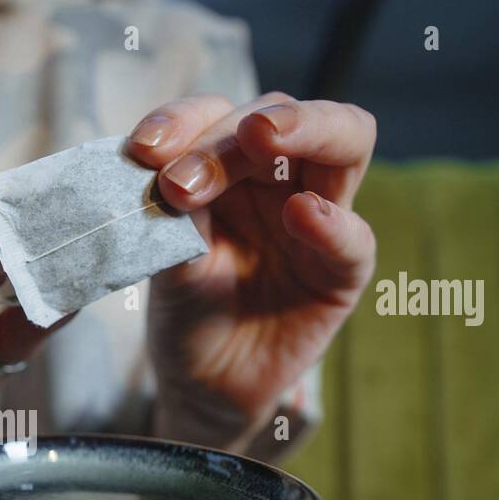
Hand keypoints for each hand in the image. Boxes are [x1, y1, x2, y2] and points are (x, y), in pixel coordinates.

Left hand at [126, 92, 376, 445]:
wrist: (201, 384)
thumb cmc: (185, 310)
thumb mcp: (164, 261)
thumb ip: (172, 217)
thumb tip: (164, 169)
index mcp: (229, 166)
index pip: (218, 115)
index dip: (184, 120)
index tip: (145, 150)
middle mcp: (277, 178)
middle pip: (278, 116)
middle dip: (227, 136)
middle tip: (182, 178)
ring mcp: (318, 217)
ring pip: (343, 142)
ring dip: (302, 130)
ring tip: (261, 138)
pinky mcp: (342, 270)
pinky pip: (353, 237)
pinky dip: (331, 221)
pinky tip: (302, 214)